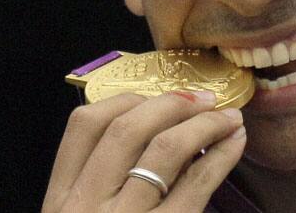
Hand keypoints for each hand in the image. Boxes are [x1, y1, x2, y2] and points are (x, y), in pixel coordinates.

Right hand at [42, 90, 245, 211]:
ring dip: (205, 124)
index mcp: (60, 203)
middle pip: (126, 129)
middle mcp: (84, 209)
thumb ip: (102, 190)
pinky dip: (220, 157)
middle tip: (204, 98)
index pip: (83, 127)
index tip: (157, 95)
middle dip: (171, 104)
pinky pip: (196, 186)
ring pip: (164, 150)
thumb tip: (158, 133)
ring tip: (229, 118)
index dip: (126, 100)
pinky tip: (235, 145)